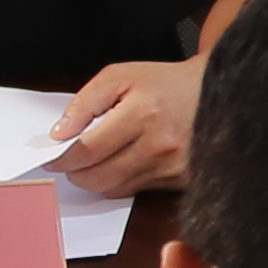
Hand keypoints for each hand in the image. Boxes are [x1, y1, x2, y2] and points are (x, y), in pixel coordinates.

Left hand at [50, 55, 201, 194]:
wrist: (214, 92)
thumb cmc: (165, 84)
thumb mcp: (120, 76)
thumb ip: (85, 102)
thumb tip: (60, 134)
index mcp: (144, 113)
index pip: (89, 149)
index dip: (64, 157)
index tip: (53, 157)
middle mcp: (160, 145)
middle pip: (100, 177)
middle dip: (77, 172)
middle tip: (71, 161)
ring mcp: (173, 167)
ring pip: (115, 189)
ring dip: (98, 178)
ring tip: (99, 159)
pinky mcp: (182, 181)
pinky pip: (137, 191)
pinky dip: (122, 180)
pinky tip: (126, 161)